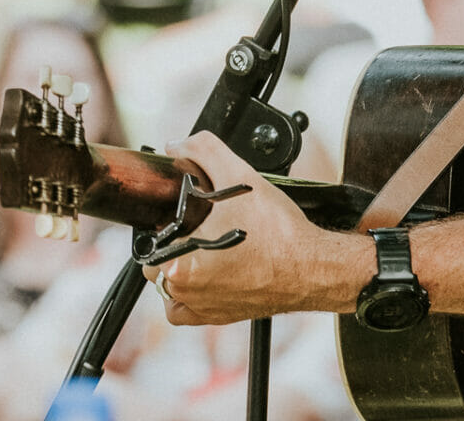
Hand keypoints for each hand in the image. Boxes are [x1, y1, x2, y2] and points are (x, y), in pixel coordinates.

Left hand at [139, 131, 369, 326]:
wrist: (313, 267)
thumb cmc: (279, 233)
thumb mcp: (239, 176)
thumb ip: (202, 150)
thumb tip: (178, 144)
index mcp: (179, 264)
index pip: (150, 238)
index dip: (166, 219)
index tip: (188, 212)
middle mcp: (186, 293)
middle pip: (157, 261)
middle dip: (173, 240)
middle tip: (200, 225)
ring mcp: (203, 309)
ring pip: (169, 286)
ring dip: (179, 266)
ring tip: (204, 245)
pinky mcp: (220, 318)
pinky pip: (186, 311)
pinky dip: (190, 295)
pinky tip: (207, 271)